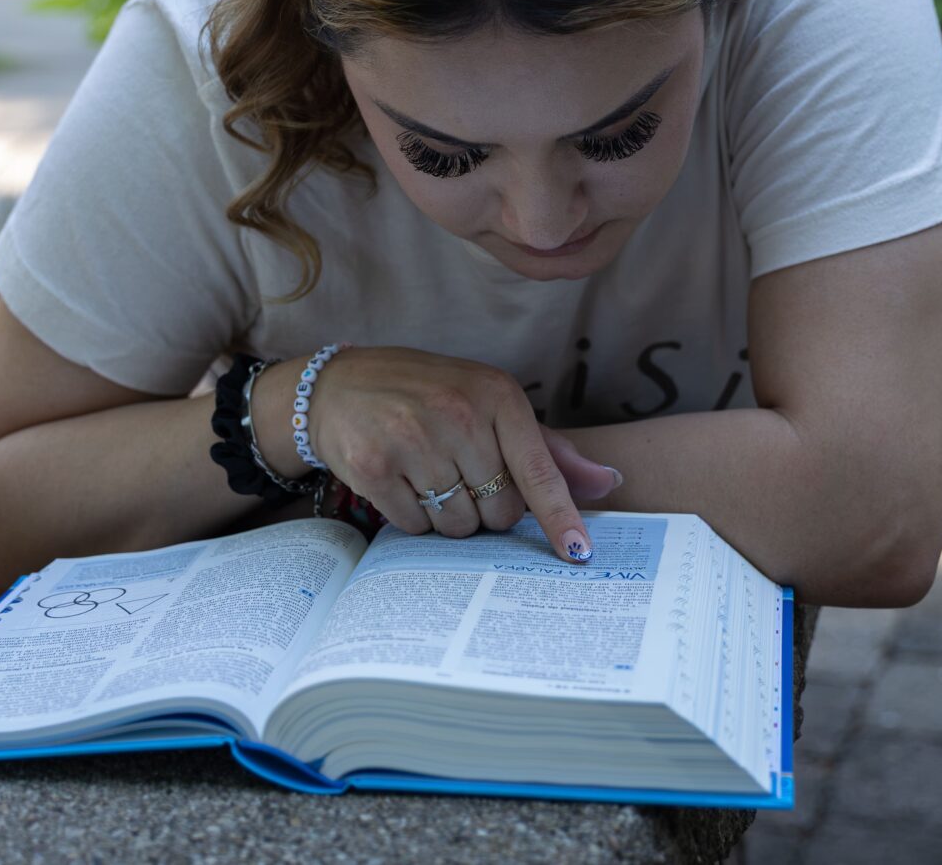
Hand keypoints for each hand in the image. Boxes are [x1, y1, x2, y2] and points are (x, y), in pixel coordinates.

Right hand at [259, 346, 619, 561]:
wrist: (336, 386)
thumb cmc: (425, 396)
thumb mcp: (487, 403)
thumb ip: (547, 449)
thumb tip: (605, 483)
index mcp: (496, 395)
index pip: (539, 470)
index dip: (561, 517)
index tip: (580, 554)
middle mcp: (457, 414)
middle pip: (500, 511)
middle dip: (487, 509)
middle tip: (461, 476)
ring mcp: (412, 439)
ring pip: (459, 525)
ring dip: (449, 516)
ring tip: (427, 475)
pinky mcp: (373, 466)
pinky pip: (415, 526)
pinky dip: (412, 516)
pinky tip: (399, 481)